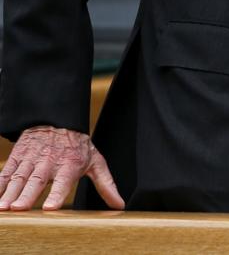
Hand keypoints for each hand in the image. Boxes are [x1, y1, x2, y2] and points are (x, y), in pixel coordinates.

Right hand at [0, 126, 123, 210]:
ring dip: (9, 193)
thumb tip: (119, 205)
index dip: (57, 194)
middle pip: (37, 181)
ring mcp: (32, 158)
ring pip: (19, 177)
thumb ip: (105, 183)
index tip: (50, 208)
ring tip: (3, 208)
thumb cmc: (77, 146)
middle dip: (27, 195)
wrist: (59, 118)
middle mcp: (49, 162)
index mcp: (69, 164)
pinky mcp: (18, 156)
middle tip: (18, 209)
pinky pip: (6, 172)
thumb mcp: (95, 161)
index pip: (63, 181)